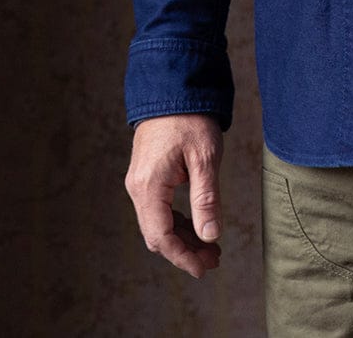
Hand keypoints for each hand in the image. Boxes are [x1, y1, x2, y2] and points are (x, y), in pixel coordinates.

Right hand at [125, 114, 225, 277]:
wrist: (172, 86)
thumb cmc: (190, 118)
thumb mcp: (204, 157)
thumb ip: (206, 198)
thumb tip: (210, 235)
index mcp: (149, 186)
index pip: (162, 236)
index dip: (183, 257)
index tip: (205, 267)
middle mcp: (138, 187)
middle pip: (157, 234)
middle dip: (185, 251)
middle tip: (214, 259)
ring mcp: (140, 181)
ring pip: (157, 223)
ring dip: (182, 237)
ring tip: (211, 247)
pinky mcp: (147, 175)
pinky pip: (158, 209)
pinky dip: (177, 221)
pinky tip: (197, 225)